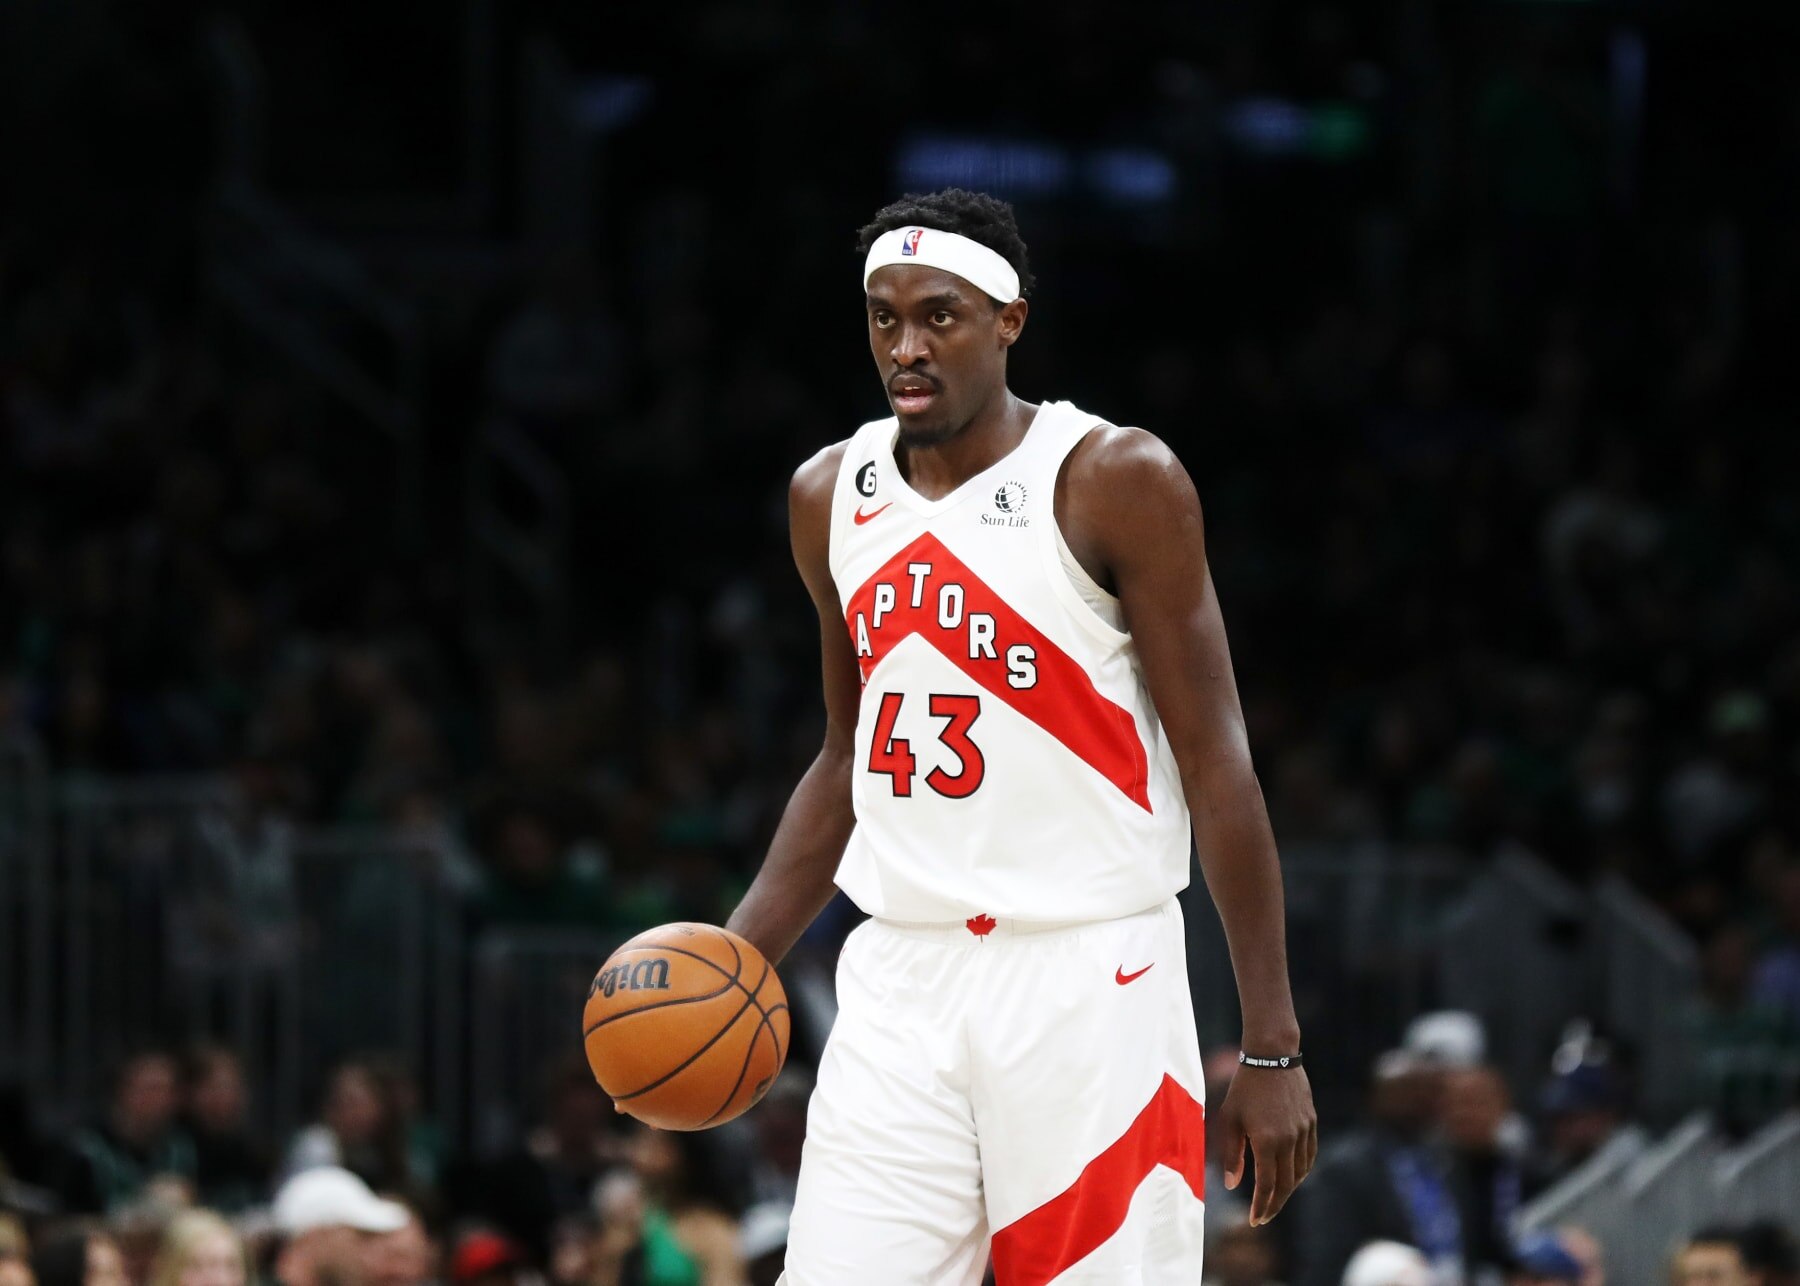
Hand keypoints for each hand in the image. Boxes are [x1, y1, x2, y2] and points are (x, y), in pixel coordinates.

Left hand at [1215, 1064, 1317, 1225]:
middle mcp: (1289, 1140)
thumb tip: (1232, 1185)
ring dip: (1288, 1190)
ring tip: (1274, 1198)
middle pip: (1286, 1184)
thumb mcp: (1230, 1119)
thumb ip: (1232, 1153)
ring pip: (1300, 1172)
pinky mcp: (1312, 1122)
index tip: (1254, 1221)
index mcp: (1267, 1141)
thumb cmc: (1244, 1087)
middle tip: (1264, 1217)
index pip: (1266, 1185)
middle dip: (1274, 1204)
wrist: (1272, 1057)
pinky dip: (1301, 1171)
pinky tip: (1291, 1176)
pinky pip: (1309, 1156)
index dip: (1261, 1206)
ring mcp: (1304, 1132)